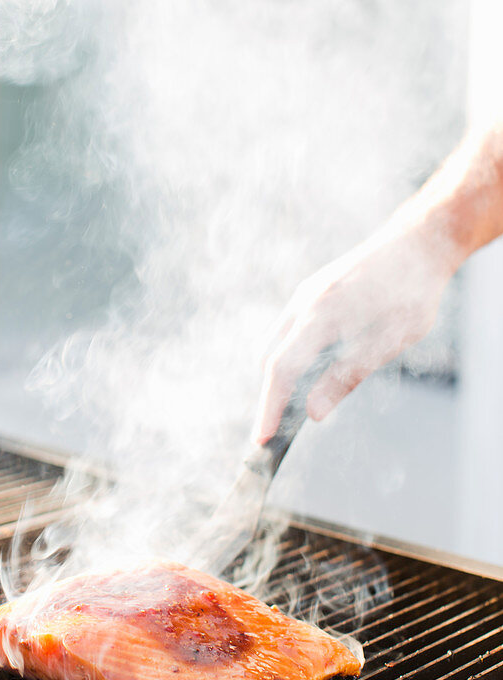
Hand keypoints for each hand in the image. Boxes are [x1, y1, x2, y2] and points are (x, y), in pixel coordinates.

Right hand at [254, 224, 454, 442]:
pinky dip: (290, 353)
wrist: (418, 241)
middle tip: (279, 427)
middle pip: (269, 357)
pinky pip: (288, 328)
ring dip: (281, 373)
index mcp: (322, 315)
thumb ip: (347, 376)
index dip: (269, 406)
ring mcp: (305, 294)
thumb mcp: (389, 341)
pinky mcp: (312, 291)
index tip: (261, 438)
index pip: (281, 369)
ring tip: (297, 401)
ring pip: (275, 342)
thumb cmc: (411, 292)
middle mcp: (304, 302)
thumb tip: (314, 413)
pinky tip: (313, 368)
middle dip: (271, 393)